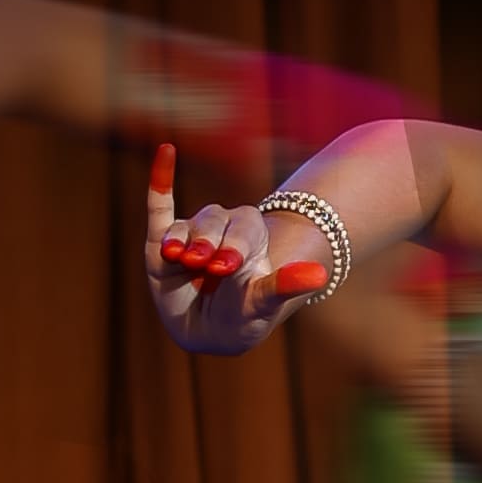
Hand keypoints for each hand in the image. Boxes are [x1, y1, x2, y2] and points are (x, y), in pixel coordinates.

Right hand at [146, 143, 332, 354]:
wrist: (211, 331)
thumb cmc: (243, 315)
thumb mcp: (263, 304)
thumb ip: (285, 286)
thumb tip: (321, 274)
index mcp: (251, 239)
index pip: (246, 229)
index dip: (236, 244)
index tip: (228, 266)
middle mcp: (222, 230)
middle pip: (215, 221)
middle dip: (209, 242)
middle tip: (204, 264)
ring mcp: (192, 235)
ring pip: (187, 225)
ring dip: (183, 240)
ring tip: (181, 258)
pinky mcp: (162, 242)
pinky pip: (160, 209)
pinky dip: (160, 181)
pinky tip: (166, 151)